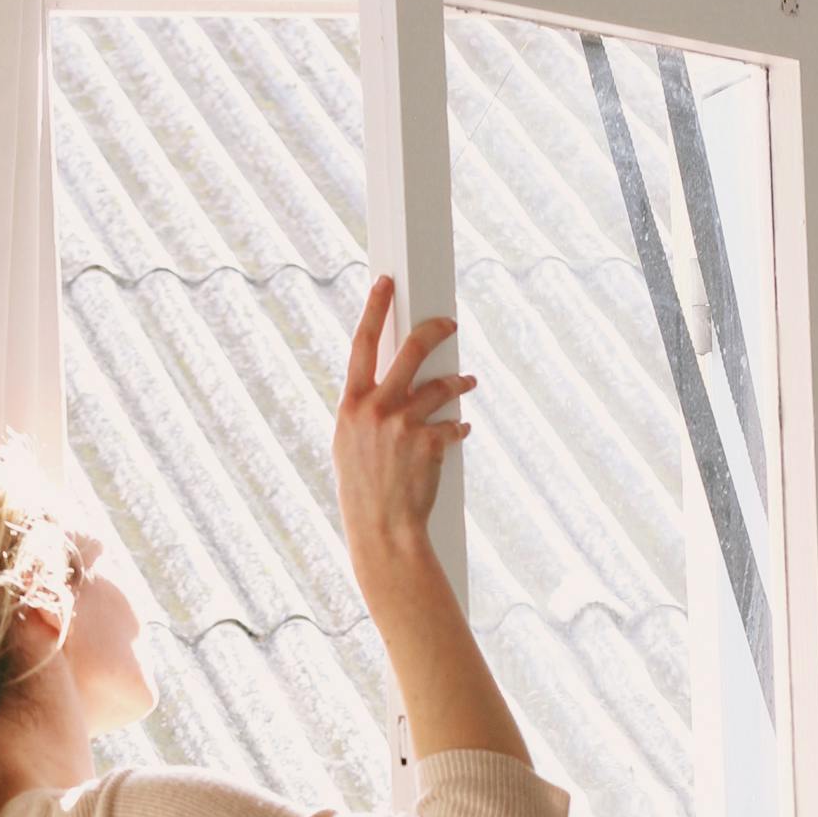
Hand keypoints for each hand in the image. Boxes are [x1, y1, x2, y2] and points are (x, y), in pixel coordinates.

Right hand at [331, 273, 474, 581]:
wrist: (382, 532)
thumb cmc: (365, 493)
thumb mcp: (350, 446)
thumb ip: (365, 411)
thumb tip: (387, 382)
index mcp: (350, 406)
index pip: (362, 344)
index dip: (375, 309)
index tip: (386, 284)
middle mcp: (374, 410)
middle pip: (410, 350)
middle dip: (434, 330)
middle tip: (449, 324)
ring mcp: (402, 425)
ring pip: (441, 385)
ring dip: (458, 381)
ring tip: (467, 381)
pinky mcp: (429, 442)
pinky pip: (453, 422)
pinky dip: (458, 425)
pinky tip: (460, 429)